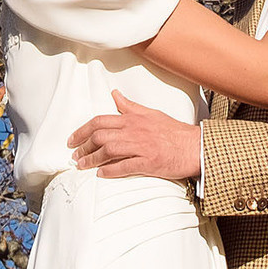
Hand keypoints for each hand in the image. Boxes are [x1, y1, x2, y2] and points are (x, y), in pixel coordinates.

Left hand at [67, 91, 202, 180]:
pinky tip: (101, 174)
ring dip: (92, 159)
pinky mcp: (149, 162)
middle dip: (83, 146)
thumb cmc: (173, 131)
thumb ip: (130, 106)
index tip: (72, 140)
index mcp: (133, 118)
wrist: (195, 146)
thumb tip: (114, 94)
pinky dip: (110, 171)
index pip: (100, 121)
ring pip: (108, 151)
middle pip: (100, 136)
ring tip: (82, 166)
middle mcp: (134, 130)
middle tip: (74, 155)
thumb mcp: (150, 113)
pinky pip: (125, 166)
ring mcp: (141, 146)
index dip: (82, 130)